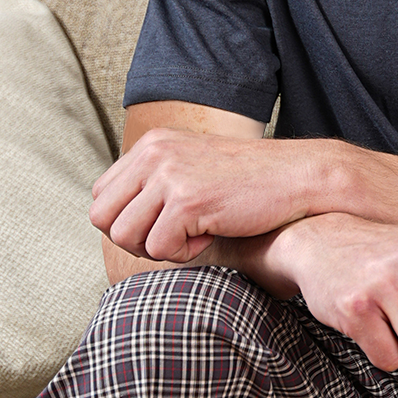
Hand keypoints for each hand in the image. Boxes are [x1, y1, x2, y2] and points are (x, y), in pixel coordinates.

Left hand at [91, 128, 317, 262]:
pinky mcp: (187, 200)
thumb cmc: (247, 181)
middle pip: (102, 217)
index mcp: (151, 143)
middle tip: (172, 238)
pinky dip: (183, 253)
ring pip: (124, 236)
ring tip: (192, 235)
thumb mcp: (192, 166)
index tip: (161, 224)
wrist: (296, 176)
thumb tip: (115, 219)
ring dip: (157, 248)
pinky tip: (209, 235)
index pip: (101, 195)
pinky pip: (159, 249)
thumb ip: (154, 181)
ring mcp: (169, 175)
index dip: (126, 221)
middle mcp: (154, 153)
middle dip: (134, 239)